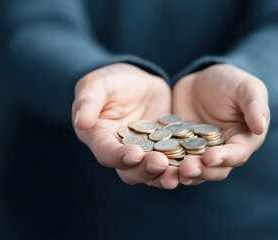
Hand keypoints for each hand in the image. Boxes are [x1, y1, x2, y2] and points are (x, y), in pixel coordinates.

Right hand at [72, 63, 178, 188]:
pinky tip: (195, 164)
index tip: (134, 154)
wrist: (137, 81)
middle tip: (161, 163)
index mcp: (99, 138)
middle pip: (129, 170)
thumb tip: (81, 122)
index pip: (106, 153)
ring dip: (164, 175)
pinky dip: (181, 166)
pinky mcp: (163, 151)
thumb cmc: (110, 81)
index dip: (118, 157)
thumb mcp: (96, 84)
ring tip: (180, 173)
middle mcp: (120, 152)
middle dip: (145, 170)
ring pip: (151, 172)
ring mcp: (143, 154)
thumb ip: (88, 101)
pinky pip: (172, 163)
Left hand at [173, 64, 269, 184]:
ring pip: (191, 170)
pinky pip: (170, 159)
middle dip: (200, 171)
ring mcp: (197, 153)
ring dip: (180, 173)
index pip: (236, 155)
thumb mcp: (247, 88)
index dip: (224, 158)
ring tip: (168, 171)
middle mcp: (221, 153)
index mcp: (242, 142)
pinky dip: (163, 163)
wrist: (203, 80)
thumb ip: (254, 106)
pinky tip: (151, 161)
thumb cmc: (232, 82)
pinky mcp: (177, 149)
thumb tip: (260, 126)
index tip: (210, 158)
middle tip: (185, 169)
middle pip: (212, 170)